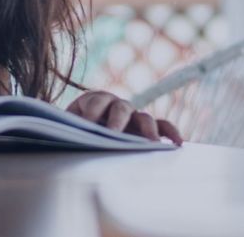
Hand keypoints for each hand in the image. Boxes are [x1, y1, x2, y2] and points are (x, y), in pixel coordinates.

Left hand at [66, 90, 182, 145]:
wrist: (82, 129)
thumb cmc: (74, 128)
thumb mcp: (69, 125)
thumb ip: (69, 126)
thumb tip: (65, 131)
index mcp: (94, 100)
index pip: (96, 101)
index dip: (92, 110)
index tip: (87, 122)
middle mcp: (116, 105)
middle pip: (120, 107)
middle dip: (117, 120)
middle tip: (114, 134)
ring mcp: (134, 115)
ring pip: (145, 117)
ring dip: (148, 129)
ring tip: (152, 142)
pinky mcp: (146, 127)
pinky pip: (162, 126)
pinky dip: (170, 132)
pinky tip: (178, 143)